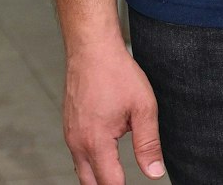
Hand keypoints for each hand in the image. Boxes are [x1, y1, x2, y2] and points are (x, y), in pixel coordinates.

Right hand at [63, 44, 164, 183]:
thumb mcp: (143, 108)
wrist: (92, 50)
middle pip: (90, 183)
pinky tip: (105, 154)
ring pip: (81, 169)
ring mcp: (70, 135)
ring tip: (116, 173)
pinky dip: (90, 160)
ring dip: (98, 175)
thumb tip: (154, 172)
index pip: (110, 183)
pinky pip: (77, 154)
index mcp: (96, 142)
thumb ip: (148, 144)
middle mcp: (77, 143)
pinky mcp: (68, 126)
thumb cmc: (117, 74)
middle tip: (124, 182)